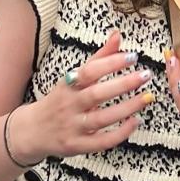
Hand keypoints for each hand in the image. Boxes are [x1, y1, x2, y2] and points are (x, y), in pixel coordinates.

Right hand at [10, 30, 152, 161]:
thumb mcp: (74, 77)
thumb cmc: (59, 99)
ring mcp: (72, 126)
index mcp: (68, 84)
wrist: (32, 131)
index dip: (110, 63)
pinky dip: (120, 133)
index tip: (133, 56)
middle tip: (145, 75)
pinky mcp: (77, 146)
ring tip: (147, 97)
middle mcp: (69, 104)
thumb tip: (118, 35)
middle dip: (123, 84)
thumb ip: (99, 57)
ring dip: (127, 108)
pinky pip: (101, 142)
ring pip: (101, 119)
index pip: (89, 71)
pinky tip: (135, 122)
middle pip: (96, 94)